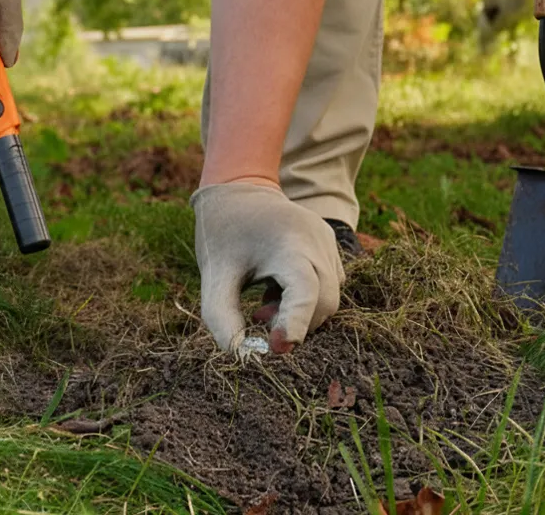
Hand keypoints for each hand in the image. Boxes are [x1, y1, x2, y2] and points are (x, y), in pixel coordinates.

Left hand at [191, 182, 343, 353]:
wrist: (237, 190)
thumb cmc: (222, 234)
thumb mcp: (214, 275)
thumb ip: (223, 317)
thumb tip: (241, 355)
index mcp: (287, 243)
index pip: (306, 291)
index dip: (296, 324)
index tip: (277, 349)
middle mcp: (316, 240)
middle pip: (325, 301)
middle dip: (296, 323)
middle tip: (258, 318)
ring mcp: (327, 240)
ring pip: (330, 296)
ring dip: (300, 312)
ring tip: (263, 301)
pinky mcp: (329, 244)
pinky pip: (329, 284)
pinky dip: (307, 298)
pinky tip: (277, 287)